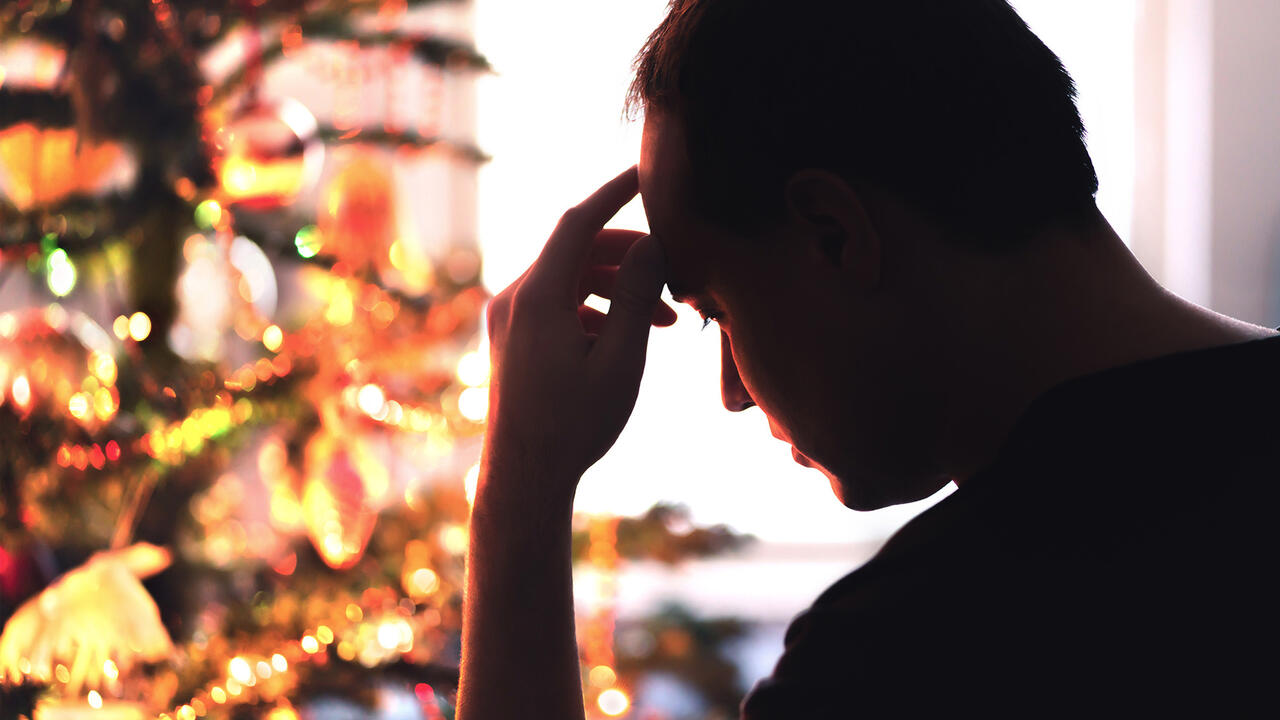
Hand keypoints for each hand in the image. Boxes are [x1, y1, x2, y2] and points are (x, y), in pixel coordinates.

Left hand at [481, 166, 676, 498]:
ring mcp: (509, 318)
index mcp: (539, 296)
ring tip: (670, 320)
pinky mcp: (511, 338)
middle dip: (631, 256)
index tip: (648, 172)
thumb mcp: (622, 360)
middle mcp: (515, 298)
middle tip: (678, 272)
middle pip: (578, 250)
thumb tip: (653, 245)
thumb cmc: (575, 425)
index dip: (616, 191)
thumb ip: (639, 297)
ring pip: (570, 279)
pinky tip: (630, 338)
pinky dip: (596, 309)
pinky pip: (557, 304)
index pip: (580, 221)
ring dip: (619, 289)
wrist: (524, 478)